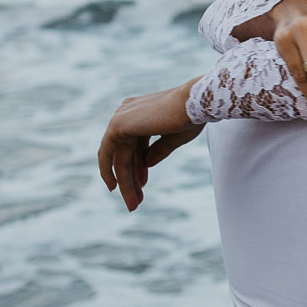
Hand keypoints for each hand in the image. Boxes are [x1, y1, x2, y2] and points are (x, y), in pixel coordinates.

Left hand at [98, 77, 203, 211]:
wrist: (195, 103)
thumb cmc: (191, 116)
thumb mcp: (173, 138)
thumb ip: (157, 150)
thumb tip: (146, 164)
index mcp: (140, 111)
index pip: (135, 145)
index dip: (139, 167)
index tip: (143, 185)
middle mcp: (127, 113)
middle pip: (125, 153)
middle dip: (131, 179)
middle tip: (135, 201)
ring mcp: (120, 118)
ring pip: (119, 157)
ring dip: (125, 182)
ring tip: (133, 204)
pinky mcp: (117, 126)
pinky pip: (110, 155)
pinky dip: (111, 172)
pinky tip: (116, 188)